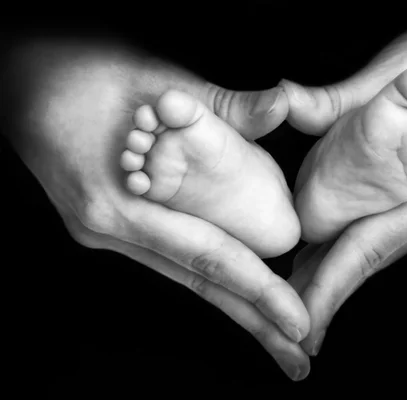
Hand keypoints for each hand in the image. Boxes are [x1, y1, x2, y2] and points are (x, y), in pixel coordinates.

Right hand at [2, 39, 309, 380]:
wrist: (22, 76)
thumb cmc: (82, 72)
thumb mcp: (156, 83)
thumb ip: (223, 105)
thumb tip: (283, 105)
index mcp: (118, 203)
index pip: (204, 258)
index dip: (256, 292)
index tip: (298, 322)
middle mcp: (110, 229)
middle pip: (197, 284)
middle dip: (254, 323)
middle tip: (300, 359)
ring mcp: (106, 230)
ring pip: (183, 275)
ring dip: (234, 304)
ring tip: (278, 333)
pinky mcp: (109, 222)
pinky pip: (166, 256)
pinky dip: (206, 274)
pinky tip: (234, 287)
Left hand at [279, 3, 406, 355]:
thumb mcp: (395, 74)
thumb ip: (334, 100)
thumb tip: (283, 99)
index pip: (370, 250)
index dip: (333, 288)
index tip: (305, 321)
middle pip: (374, 256)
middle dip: (330, 285)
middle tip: (288, 313)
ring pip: (383, 243)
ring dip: (343, 264)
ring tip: (303, 285)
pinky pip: (395, 224)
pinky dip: (362, 238)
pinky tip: (339, 244)